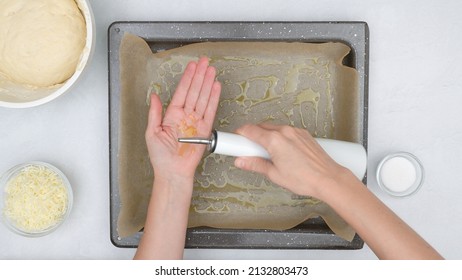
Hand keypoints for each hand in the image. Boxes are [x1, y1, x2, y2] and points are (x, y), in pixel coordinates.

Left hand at [145, 57, 220, 179]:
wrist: (173, 172)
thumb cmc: (161, 157)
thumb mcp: (152, 132)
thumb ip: (154, 113)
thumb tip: (153, 96)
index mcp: (171, 115)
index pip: (181, 91)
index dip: (187, 78)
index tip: (192, 66)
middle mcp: (185, 116)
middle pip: (193, 91)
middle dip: (199, 76)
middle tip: (204, 61)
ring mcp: (196, 122)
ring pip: (202, 98)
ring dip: (207, 83)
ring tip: (211, 70)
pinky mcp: (205, 130)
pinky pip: (210, 111)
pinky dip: (213, 98)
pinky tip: (215, 87)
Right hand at [234, 123, 348, 197]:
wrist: (328, 178)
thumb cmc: (304, 179)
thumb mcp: (274, 174)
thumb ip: (255, 165)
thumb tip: (241, 161)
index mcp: (274, 140)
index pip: (249, 130)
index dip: (239, 135)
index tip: (234, 141)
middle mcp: (284, 131)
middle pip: (260, 127)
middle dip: (252, 136)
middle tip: (249, 150)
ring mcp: (295, 131)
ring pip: (274, 128)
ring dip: (266, 136)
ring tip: (267, 153)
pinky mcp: (303, 134)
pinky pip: (286, 131)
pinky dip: (279, 137)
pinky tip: (282, 151)